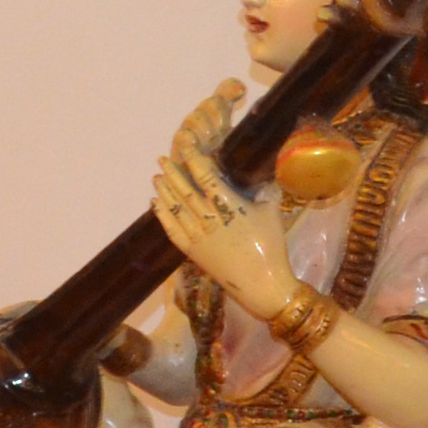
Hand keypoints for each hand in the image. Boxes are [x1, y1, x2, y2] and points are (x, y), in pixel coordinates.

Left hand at [152, 86, 288, 308]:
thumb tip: (262, 176)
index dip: (193, 158)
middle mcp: (207, 218)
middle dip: (173, 172)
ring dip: (165, 191)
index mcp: (227, 205)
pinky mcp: (192, 251)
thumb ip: (265, 191)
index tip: (185, 144)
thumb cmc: (270, 245)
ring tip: (157, 176)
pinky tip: (155, 204)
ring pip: (175, 208)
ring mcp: (197, 235)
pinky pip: (171, 230)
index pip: (205, 176)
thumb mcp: (272, 212)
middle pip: (185, 190)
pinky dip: (162, 215)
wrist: (261, 283)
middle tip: (162, 158)